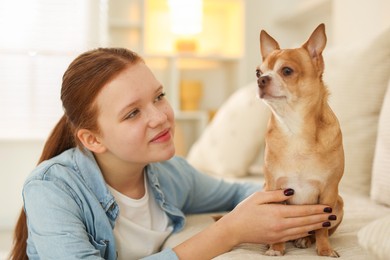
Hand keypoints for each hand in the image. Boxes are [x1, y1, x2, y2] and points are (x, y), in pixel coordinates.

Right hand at [219, 189, 335, 244]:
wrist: (235, 229)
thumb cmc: (245, 210)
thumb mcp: (258, 197)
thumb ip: (276, 194)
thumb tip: (291, 191)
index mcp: (277, 213)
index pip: (302, 211)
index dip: (316, 209)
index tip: (328, 206)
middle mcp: (281, 225)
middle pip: (306, 221)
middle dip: (321, 218)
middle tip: (334, 215)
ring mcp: (279, 234)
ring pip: (303, 230)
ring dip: (316, 226)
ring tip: (327, 223)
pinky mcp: (277, 240)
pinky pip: (295, 236)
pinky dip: (306, 232)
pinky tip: (311, 229)